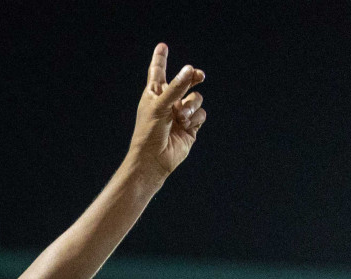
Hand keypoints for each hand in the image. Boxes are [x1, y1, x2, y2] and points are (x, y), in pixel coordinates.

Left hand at [127, 43, 206, 180]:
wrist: (154, 159)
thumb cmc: (149, 132)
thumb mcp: (160, 106)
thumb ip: (176, 87)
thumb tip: (189, 69)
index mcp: (154, 94)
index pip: (158, 72)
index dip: (160, 59)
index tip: (162, 46)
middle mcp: (168, 102)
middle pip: (186, 81)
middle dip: (193, 77)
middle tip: (199, 76)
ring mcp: (180, 113)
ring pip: (196, 98)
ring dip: (191, 105)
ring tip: (181, 116)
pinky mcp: (191, 126)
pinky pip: (201, 113)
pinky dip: (195, 118)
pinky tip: (185, 125)